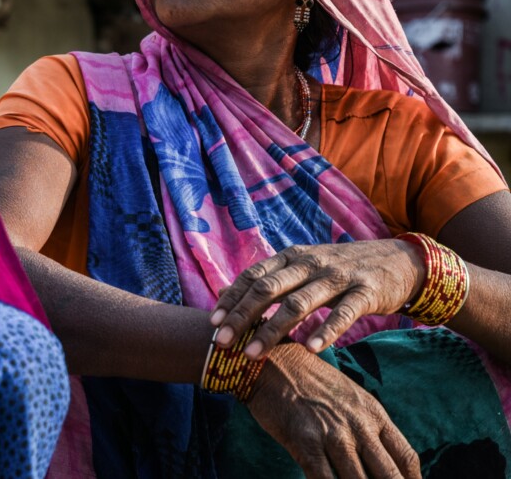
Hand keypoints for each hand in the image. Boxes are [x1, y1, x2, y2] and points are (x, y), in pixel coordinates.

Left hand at [211, 240, 423, 356]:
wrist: (399, 260)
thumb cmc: (341, 269)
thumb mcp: (304, 267)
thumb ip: (271, 280)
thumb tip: (227, 296)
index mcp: (292, 257)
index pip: (253, 276)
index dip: (232, 298)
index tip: (212, 323)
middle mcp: (310, 263)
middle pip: (268, 289)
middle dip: (242, 316)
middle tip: (222, 342)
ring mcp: (338, 276)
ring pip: (298, 303)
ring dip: (273, 329)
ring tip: (253, 354)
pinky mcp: (366, 291)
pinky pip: (343, 314)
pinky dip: (326, 331)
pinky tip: (310, 349)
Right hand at [247, 344, 419, 478]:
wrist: (273, 362)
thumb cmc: (309, 379)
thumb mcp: (348, 396)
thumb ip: (366, 426)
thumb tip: (377, 458)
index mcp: (373, 413)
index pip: (406, 458)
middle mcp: (358, 426)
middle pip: (389, 476)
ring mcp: (332, 436)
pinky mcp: (305, 443)